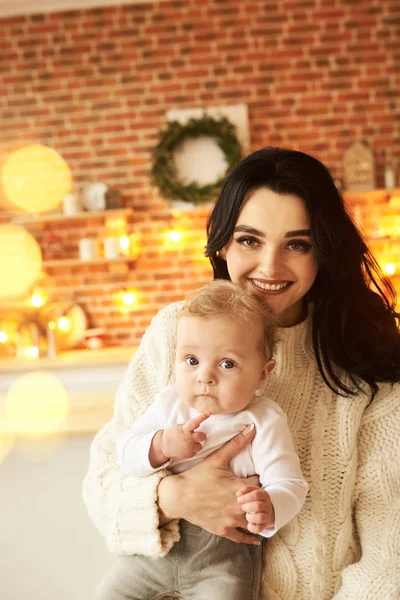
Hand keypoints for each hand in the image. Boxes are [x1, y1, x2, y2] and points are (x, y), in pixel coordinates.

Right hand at [158, 424, 260, 544]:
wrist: (178, 496)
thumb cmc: (198, 476)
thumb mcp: (217, 458)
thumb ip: (236, 444)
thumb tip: (251, 429)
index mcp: (238, 487)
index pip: (261, 486)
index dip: (262, 483)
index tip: (259, 480)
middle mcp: (237, 506)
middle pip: (261, 505)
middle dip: (262, 501)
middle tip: (261, 496)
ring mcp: (231, 520)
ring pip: (255, 522)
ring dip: (258, 517)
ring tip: (258, 511)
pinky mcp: (223, 530)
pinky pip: (242, 537)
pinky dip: (251, 536)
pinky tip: (257, 534)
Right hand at [161, 412, 209, 458]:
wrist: (164, 446)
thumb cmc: (172, 434)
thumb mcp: (179, 427)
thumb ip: (188, 426)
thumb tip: (198, 425)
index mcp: (185, 429)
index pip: (195, 422)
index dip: (202, 417)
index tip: (208, 413)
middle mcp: (188, 438)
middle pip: (202, 436)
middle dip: (202, 436)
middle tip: (198, 435)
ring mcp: (188, 447)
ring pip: (200, 446)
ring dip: (197, 444)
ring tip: (190, 443)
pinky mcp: (189, 455)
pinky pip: (195, 452)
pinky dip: (193, 450)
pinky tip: (186, 448)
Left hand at [236, 485, 274, 533]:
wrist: (264, 509)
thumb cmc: (254, 499)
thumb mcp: (251, 491)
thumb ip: (245, 489)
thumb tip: (238, 494)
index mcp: (264, 495)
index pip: (256, 495)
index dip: (246, 497)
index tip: (239, 499)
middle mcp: (267, 505)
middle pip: (258, 506)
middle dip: (247, 507)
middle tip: (242, 507)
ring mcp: (266, 516)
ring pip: (260, 518)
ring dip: (250, 517)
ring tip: (247, 515)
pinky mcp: (263, 526)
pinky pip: (259, 529)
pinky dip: (252, 527)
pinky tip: (248, 523)